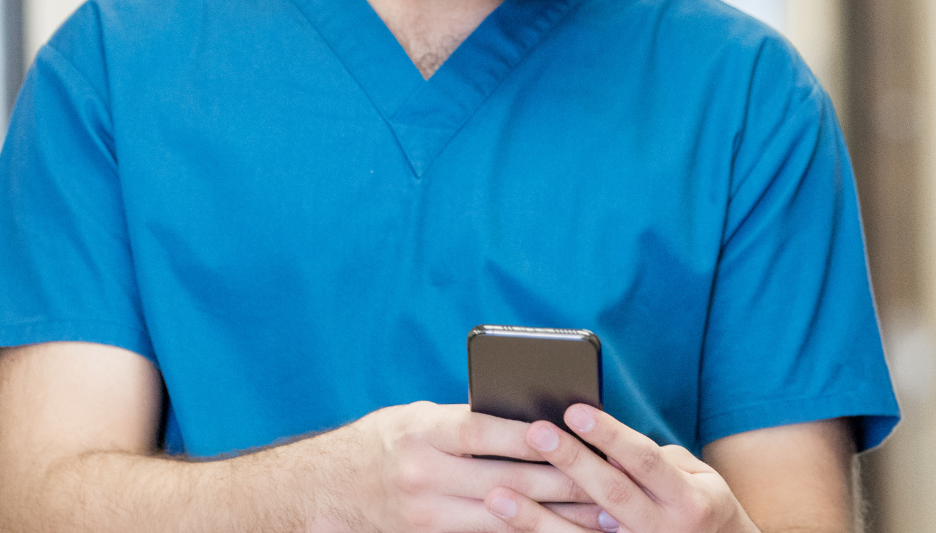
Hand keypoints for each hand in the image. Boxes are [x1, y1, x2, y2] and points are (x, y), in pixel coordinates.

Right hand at [342, 401, 599, 532]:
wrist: (327, 490)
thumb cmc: (383, 442)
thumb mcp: (416, 417)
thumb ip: (464, 419)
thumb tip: (528, 414)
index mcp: (422, 433)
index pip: (485, 432)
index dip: (530, 436)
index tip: (573, 435)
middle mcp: (423, 476)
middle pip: (505, 480)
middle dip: (562, 483)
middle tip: (608, 481)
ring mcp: (427, 514)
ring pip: (505, 517)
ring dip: (557, 516)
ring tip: (599, 514)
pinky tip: (560, 531)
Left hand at [482, 405, 758, 532]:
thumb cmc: (701, 506)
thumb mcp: (698, 479)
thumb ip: (655, 460)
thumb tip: (603, 443)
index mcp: (688, 500)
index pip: (644, 460)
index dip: (609, 435)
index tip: (575, 410)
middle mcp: (664, 531)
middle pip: (611, 493)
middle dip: (572, 461)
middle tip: (536, 432)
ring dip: (536, 517)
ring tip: (499, 494)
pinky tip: (508, 525)